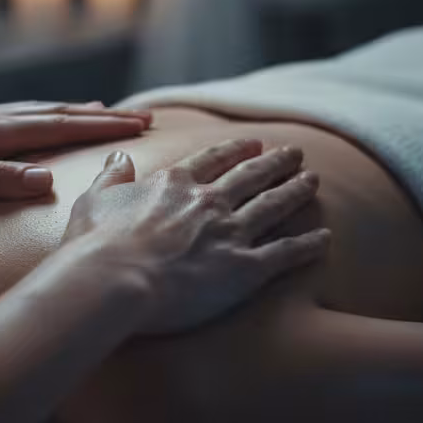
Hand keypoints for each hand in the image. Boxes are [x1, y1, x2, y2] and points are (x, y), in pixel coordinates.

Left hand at [0, 101, 150, 207]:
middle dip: (97, 117)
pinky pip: (11, 113)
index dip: (100, 128)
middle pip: (52, 113)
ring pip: (32, 109)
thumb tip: (47, 182)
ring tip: (98, 111)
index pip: (56, 127)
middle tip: (138, 116)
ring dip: (69, 111)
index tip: (140, 125)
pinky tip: (33, 117)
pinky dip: (38, 113)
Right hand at [62, 139, 329, 334]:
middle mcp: (208, 201)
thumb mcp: (96, 198)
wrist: (115, 279)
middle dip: (275, 162)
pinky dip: (308, 245)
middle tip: (295, 153)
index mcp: (174, 183)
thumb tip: (118, 156)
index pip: (212, 159)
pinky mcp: (245, 269)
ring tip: (313, 181)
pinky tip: (326, 238)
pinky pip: (285, 254)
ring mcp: (230, 233)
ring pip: (274, 206)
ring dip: (296, 192)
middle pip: (251, 176)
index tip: (253, 143)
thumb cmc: (97, 242)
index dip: (235, 150)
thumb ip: (112, 175)